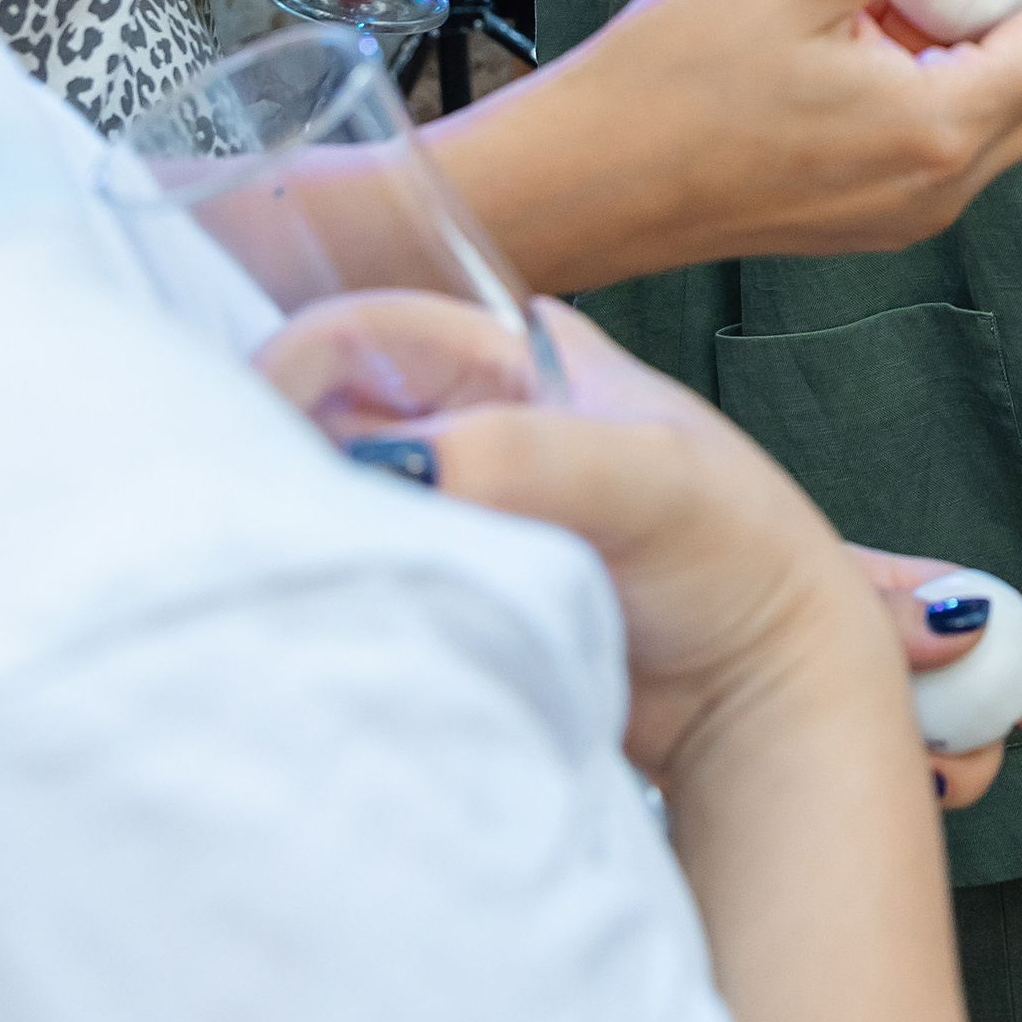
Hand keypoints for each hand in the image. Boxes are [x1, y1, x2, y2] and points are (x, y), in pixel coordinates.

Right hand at [254, 297, 1021, 809]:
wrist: (761, 695)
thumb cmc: (739, 560)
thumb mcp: (649, 483)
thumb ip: (527, 458)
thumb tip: (401, 466)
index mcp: (519, 356)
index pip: (373, 327)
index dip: (306, 361)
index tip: (260, 426)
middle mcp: (474, 421)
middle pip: (334, 410)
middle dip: (290, 448)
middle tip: (265, 509)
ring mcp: (457, 509)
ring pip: (341, 494)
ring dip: (313, 524)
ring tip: (297, 565)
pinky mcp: (449, 588)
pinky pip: (365, 572)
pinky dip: (342, 586)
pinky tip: (327, 611)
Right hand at [428, 0, 1021, 291]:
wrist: (586, 180)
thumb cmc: (674, 69)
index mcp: (940, 129)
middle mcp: (942, 190)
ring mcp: (909, 217)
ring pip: (1006, 116)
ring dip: (994, 38)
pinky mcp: (872, 222)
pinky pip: (951, 142)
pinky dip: (949, 77)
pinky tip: (881, 29)